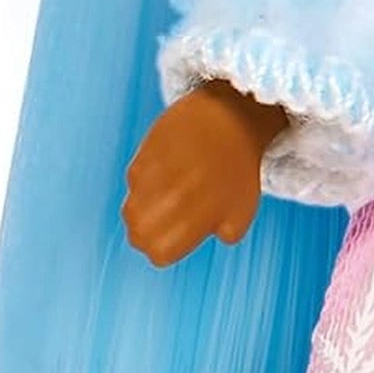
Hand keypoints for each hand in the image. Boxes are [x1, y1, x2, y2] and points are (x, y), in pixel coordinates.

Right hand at [121, 81, 292, 265]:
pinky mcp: (140, 157)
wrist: (228, 119)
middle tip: (170, 218)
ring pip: (131, 208)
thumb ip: (224, 234)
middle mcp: (164, 204)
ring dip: (146, 206)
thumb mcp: (242, 211)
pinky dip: (146, 180)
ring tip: (172, 190)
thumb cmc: (238, 167)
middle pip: (136, 234)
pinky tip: (168, 168)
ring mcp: (149, 180)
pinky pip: (133, 180)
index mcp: (189, 222)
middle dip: (149, 232)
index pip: (158, 253)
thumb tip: (209, 234)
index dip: (167, 247)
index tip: (177, 236)